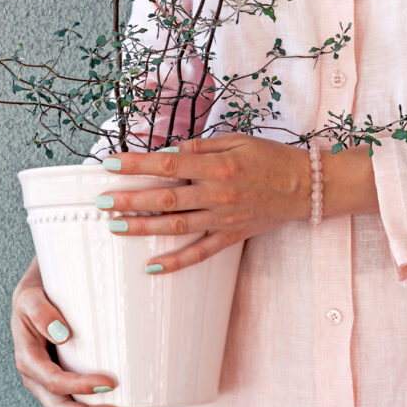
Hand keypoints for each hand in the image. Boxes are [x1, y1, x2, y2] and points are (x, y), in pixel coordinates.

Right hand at [10, 257, 121, 406]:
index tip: (109, 382)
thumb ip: (41, 312)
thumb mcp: (31, 297)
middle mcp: (34, 376)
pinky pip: (70, 403)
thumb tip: (63, 335)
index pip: (54, 382)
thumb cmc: (35, 295)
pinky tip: (108, 402)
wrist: (34, 296)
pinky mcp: (58, 380)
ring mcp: (45, 382)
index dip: (80, 386)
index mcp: (27, 359)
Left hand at [97, 132, 310, 274]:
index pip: (168, 163)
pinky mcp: (231, 236)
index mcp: (217, 166)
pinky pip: (199, 253)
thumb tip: (167, 150)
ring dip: (142, 227)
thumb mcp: (236, 140)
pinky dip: (175, 262)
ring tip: (114, 226)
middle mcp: (217, 194)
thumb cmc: (270, 157)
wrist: (305, 186)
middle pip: (165, 198)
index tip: (109, 163)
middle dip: (129, 199)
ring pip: (175, 226)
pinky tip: (150, 266)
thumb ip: (200, 145)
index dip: (135, 164)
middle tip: (101, 200)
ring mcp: (223, 218)